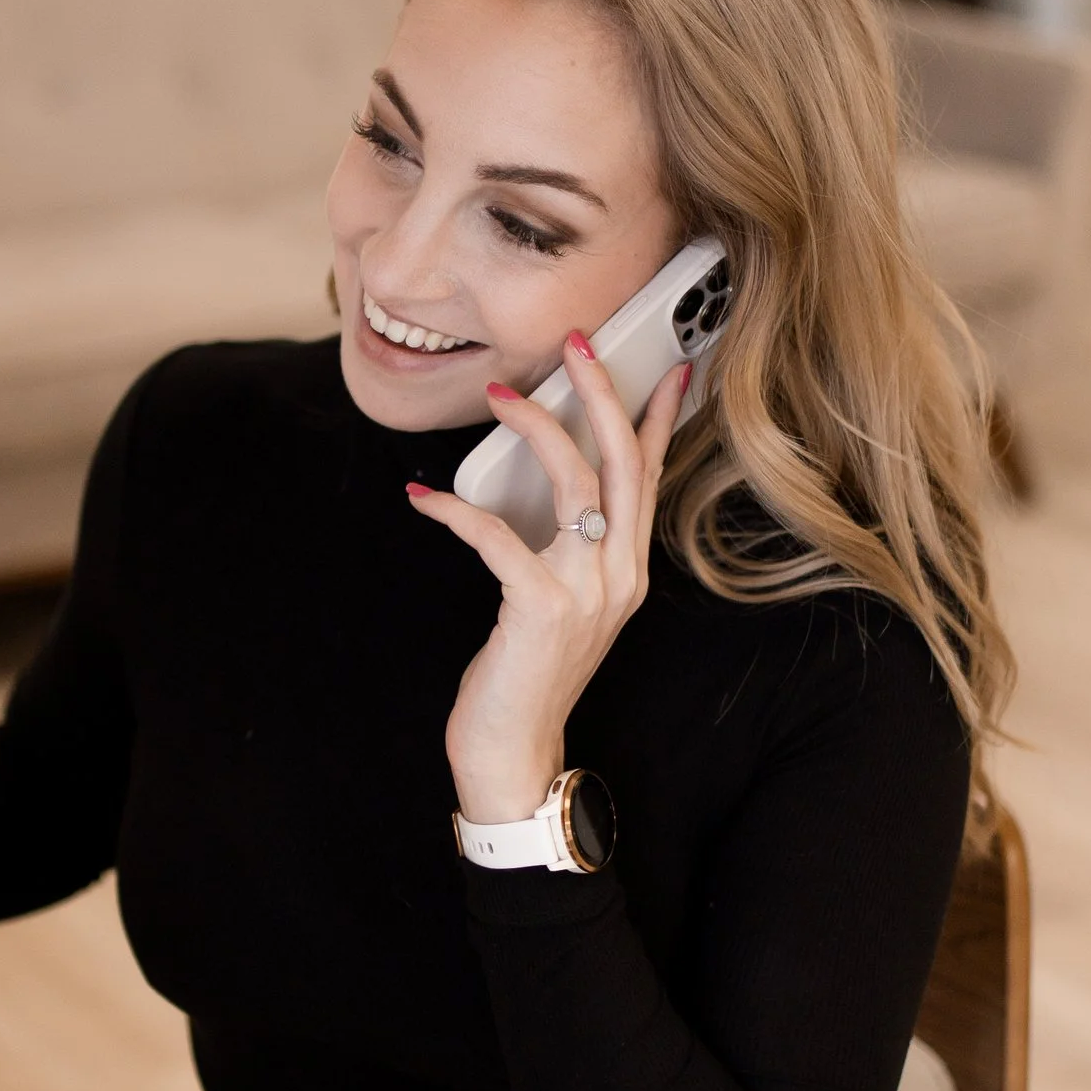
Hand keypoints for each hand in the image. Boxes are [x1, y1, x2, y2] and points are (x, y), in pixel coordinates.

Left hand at [405, 336, 692, 825]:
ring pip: (576, 482)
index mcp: (630, 568)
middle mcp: (620, 573)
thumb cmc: (528, 671)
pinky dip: (457, 510)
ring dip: (535, 428)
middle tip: (576, 343)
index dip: (660, 418)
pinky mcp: (540, 606)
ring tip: (498, 395)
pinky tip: (423, 496)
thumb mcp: (565, 601)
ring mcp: (587, 590)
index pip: (652, 476)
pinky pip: (498, 536)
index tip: (668, 366)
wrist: (516, 748)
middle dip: (601, 393)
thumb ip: (570, 548)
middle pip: (622, 462)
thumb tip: (550, 486)